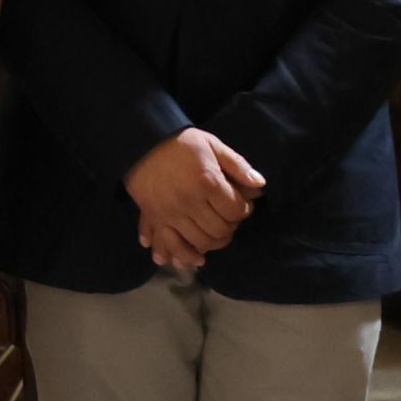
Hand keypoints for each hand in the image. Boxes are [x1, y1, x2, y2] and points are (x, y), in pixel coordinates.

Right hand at [126, 128, 262, 270]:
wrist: (140, 142)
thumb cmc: (180, 143)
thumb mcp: (212, 144)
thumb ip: (237, 164)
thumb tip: (259, 184)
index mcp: (208, 182)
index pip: (236, 210)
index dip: (244, 210)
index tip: (241, 204)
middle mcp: (190, 201)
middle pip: (220, 230)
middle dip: (230, 227)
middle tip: (228, 218)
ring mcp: (171, 212)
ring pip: (200, 242)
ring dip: (213, 242)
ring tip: (215, 234)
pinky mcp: (156, 218)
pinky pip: (172, 243)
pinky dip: (184, 254)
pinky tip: (195, 258)